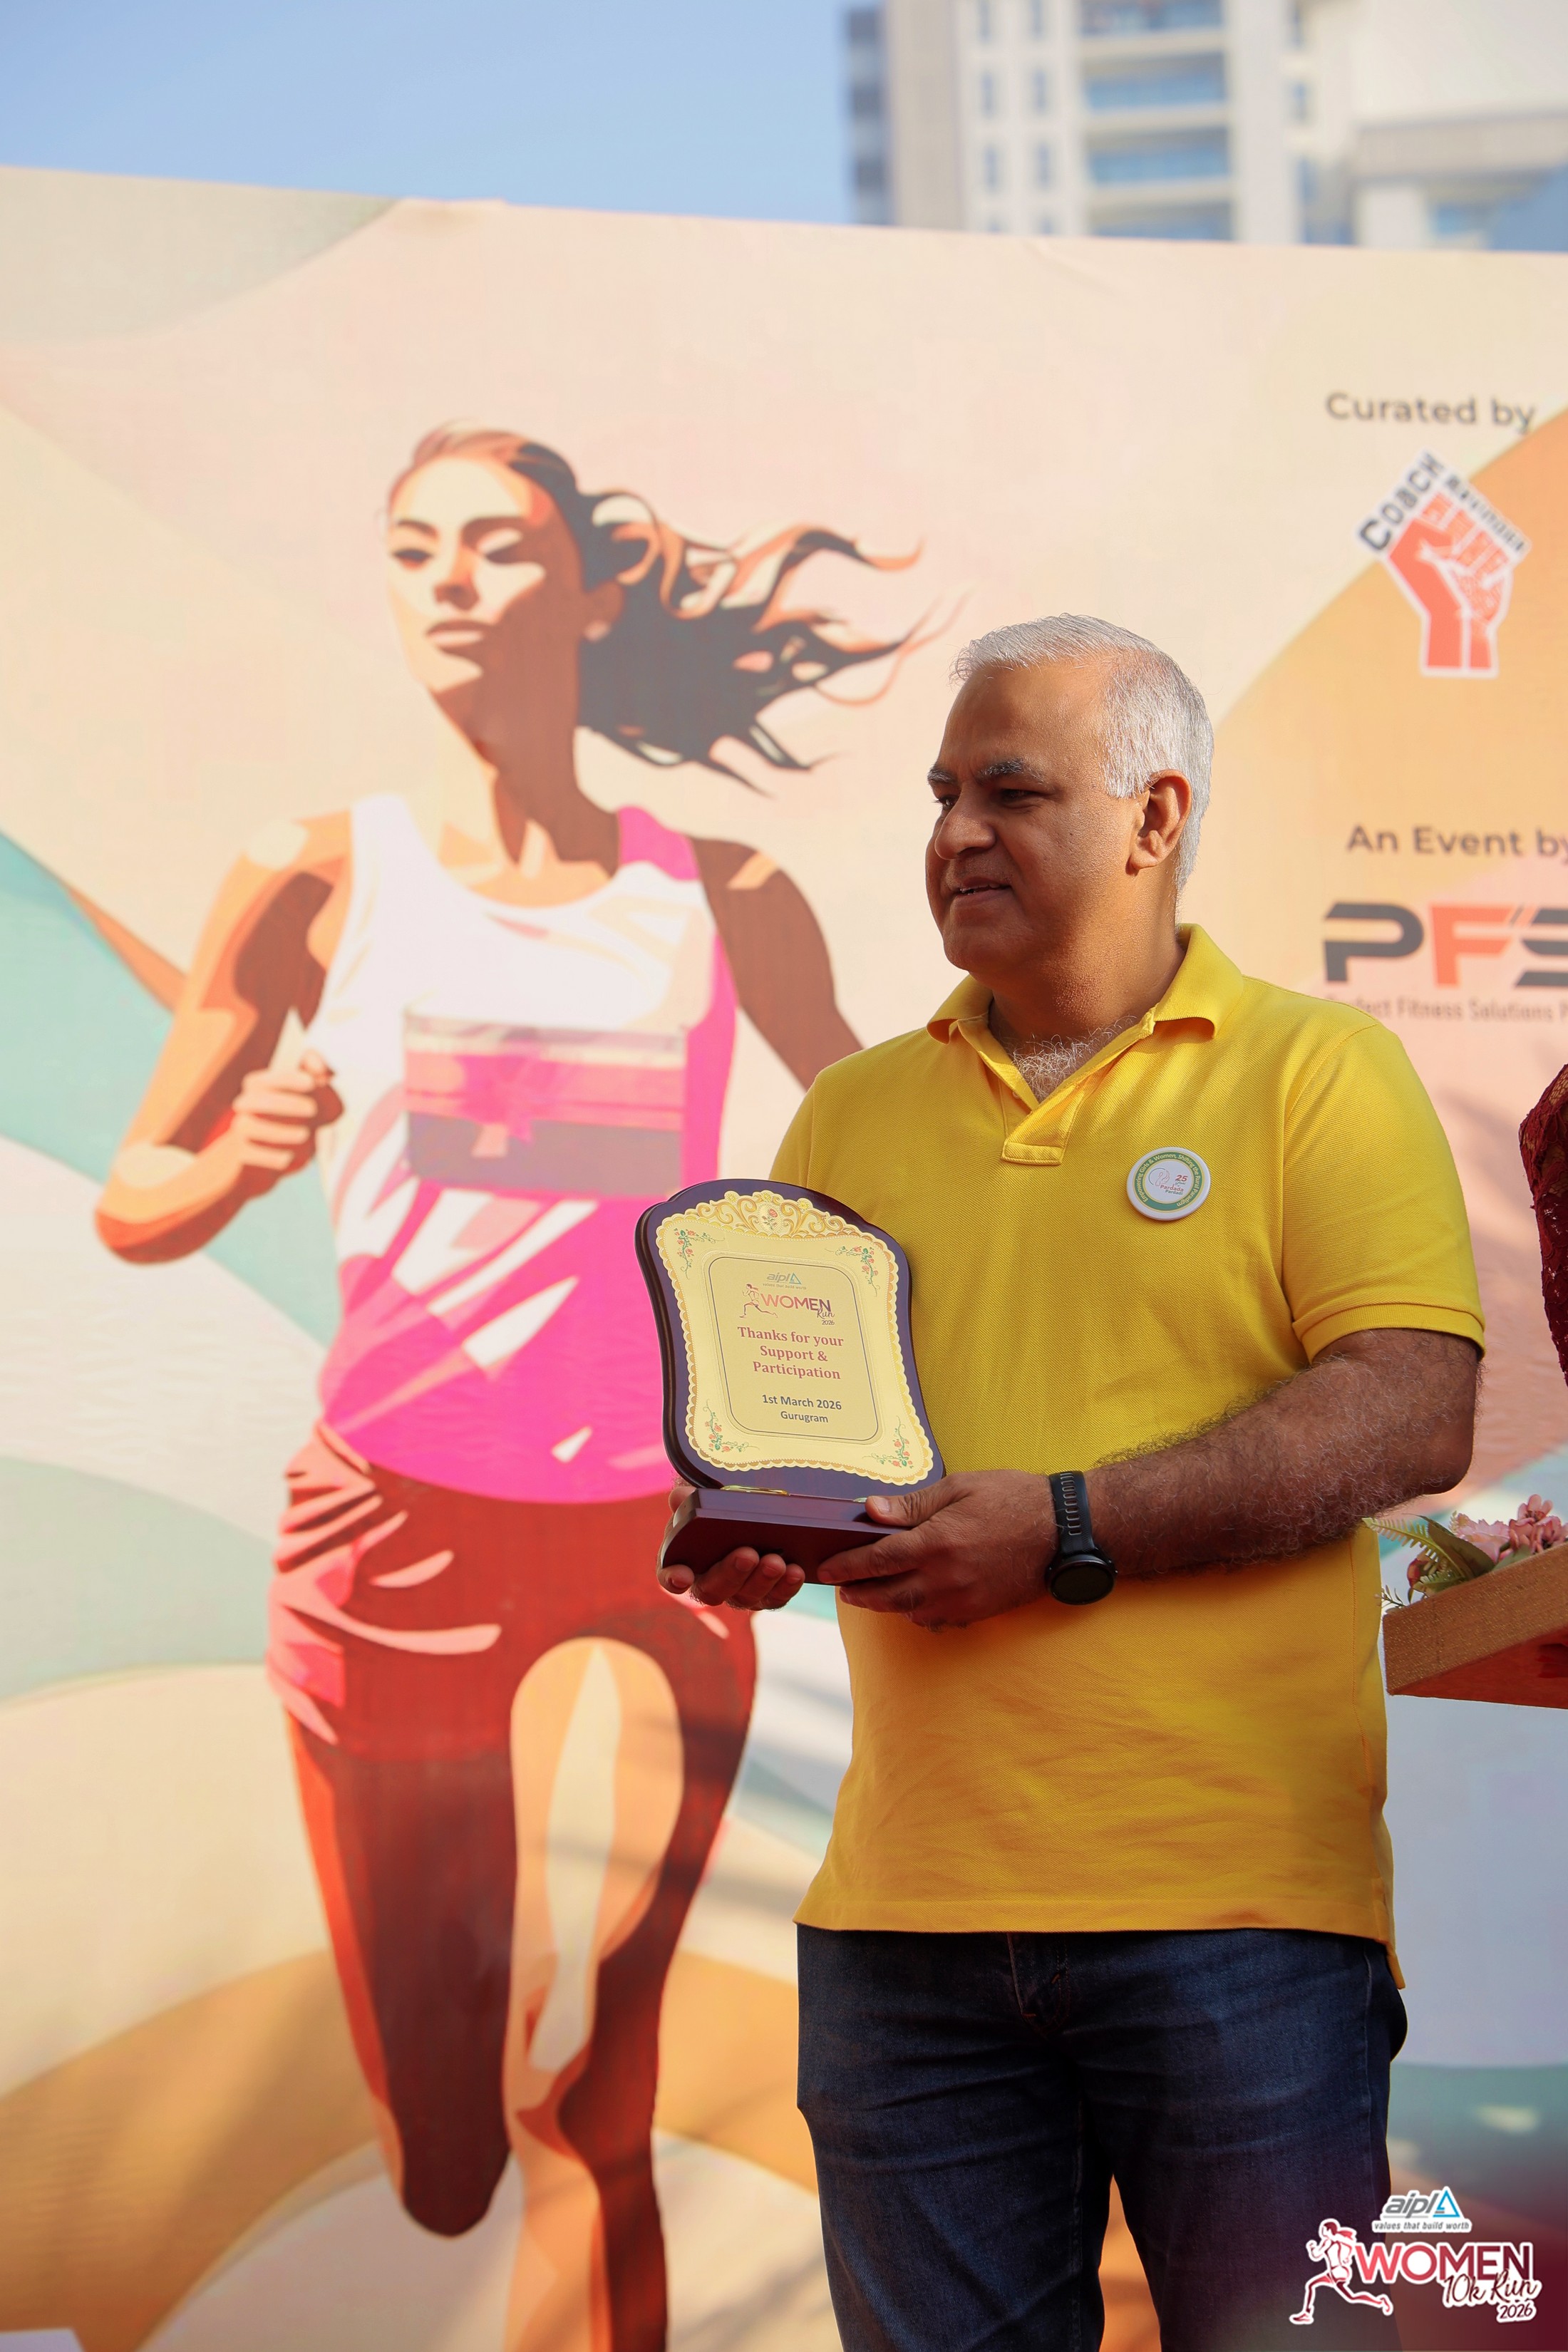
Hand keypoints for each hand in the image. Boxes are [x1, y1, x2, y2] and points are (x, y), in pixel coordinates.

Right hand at [224, 1050, 342, 1192]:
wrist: (256, 1163)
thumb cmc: (289, 1125)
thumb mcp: (307, 1103)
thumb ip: (318, 1083)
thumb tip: (323, 1071)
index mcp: (258, 1091)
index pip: (263, 1079)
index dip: (286, 1078)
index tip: (311, 1083)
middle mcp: (246, 1108)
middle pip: (254, 1100)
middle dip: (285, 1102)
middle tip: (313, 1109)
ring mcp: (241, 1132)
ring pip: (250, 1127)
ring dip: (279, 1131)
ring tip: (305, 1135)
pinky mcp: (242, 1156)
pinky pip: (251, 1154)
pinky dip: (270, 1156)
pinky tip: (288, 1158)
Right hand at [656, 1480, 806, 1612]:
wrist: (750, 1513)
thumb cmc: (720, 1509)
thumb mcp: (705, 1499)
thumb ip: (691, 1498)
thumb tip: (680, 1496)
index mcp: (685, 1559)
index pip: (670, 1574)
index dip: (673, 1578)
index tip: (682, 1576)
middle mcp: (710, 1582)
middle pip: (713, 1589)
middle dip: (731, 1573)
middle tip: (747, 1554)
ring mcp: (739, 1592)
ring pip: (747, 1597)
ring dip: (762, 1581)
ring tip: (776, 1561)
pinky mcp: (767, 1594)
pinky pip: (775, 1598)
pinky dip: (786, 1587)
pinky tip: (795, 1571)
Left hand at [817, 1472, 1055, 1629]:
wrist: (1063, 1530)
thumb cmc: (1012, 1498)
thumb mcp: (960, 1487)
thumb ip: (912, 1504)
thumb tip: (871, 1511)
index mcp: (936, 1542)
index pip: (876, 1560)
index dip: (846, 1566)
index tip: (826, 1570)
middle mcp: (945, 1577)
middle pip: (886, 1596)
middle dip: (859, 1593)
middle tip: (842, 1588)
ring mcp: (963, 1599)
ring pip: (910, 1612)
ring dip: (887, 1604)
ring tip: (872, 1593)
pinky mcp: (979, 1611)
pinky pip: (938, 1620)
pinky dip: (919, 1613)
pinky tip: (915, 1600)